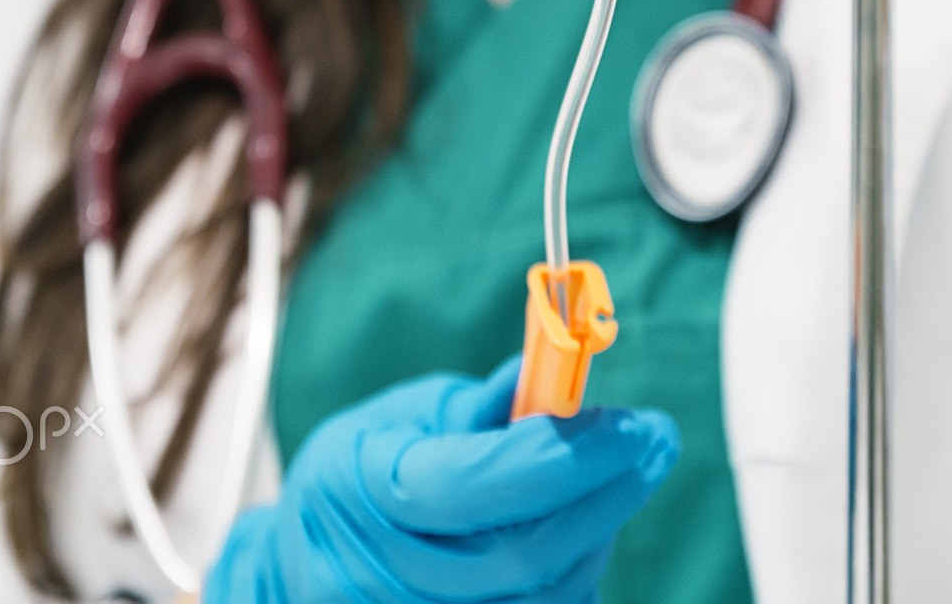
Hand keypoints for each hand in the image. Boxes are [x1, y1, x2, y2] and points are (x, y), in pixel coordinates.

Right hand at [202, 360, 677, 603]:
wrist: (297, 569)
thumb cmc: (353, 478)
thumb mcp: (398, 417)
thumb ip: (477, 408)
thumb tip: (553, 370)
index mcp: (370, 489)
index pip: (478, 483)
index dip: (563, 454)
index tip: (629, 422)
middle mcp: (387, 573)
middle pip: (524, 552)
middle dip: (606, 492)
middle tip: (655, 440)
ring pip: (542, 596)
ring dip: (598, 533)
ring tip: (617, 479)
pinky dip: (574, 577)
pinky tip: (586, 531)